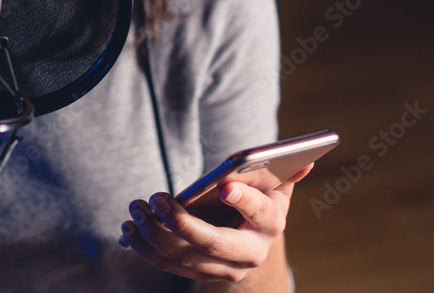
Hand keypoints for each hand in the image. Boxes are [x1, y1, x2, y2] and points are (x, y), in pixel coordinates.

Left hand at [120, 165, 312, 283]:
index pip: (259, 213)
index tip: (223, 186)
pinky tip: (130, 228)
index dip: (243, 200)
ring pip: (183, 257)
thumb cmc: (260, 208)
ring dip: (153, 234)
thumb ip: (285, 173)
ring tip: (135, 209)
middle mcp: (247, 252)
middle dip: (180, 223)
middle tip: (156, 199)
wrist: (251, 253)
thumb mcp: (276, 191)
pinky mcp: (197, 274)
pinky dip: (145, 248)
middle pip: (211, 243)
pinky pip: (168, 266)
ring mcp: (221, 269)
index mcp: (269, 225)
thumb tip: (304, 159)